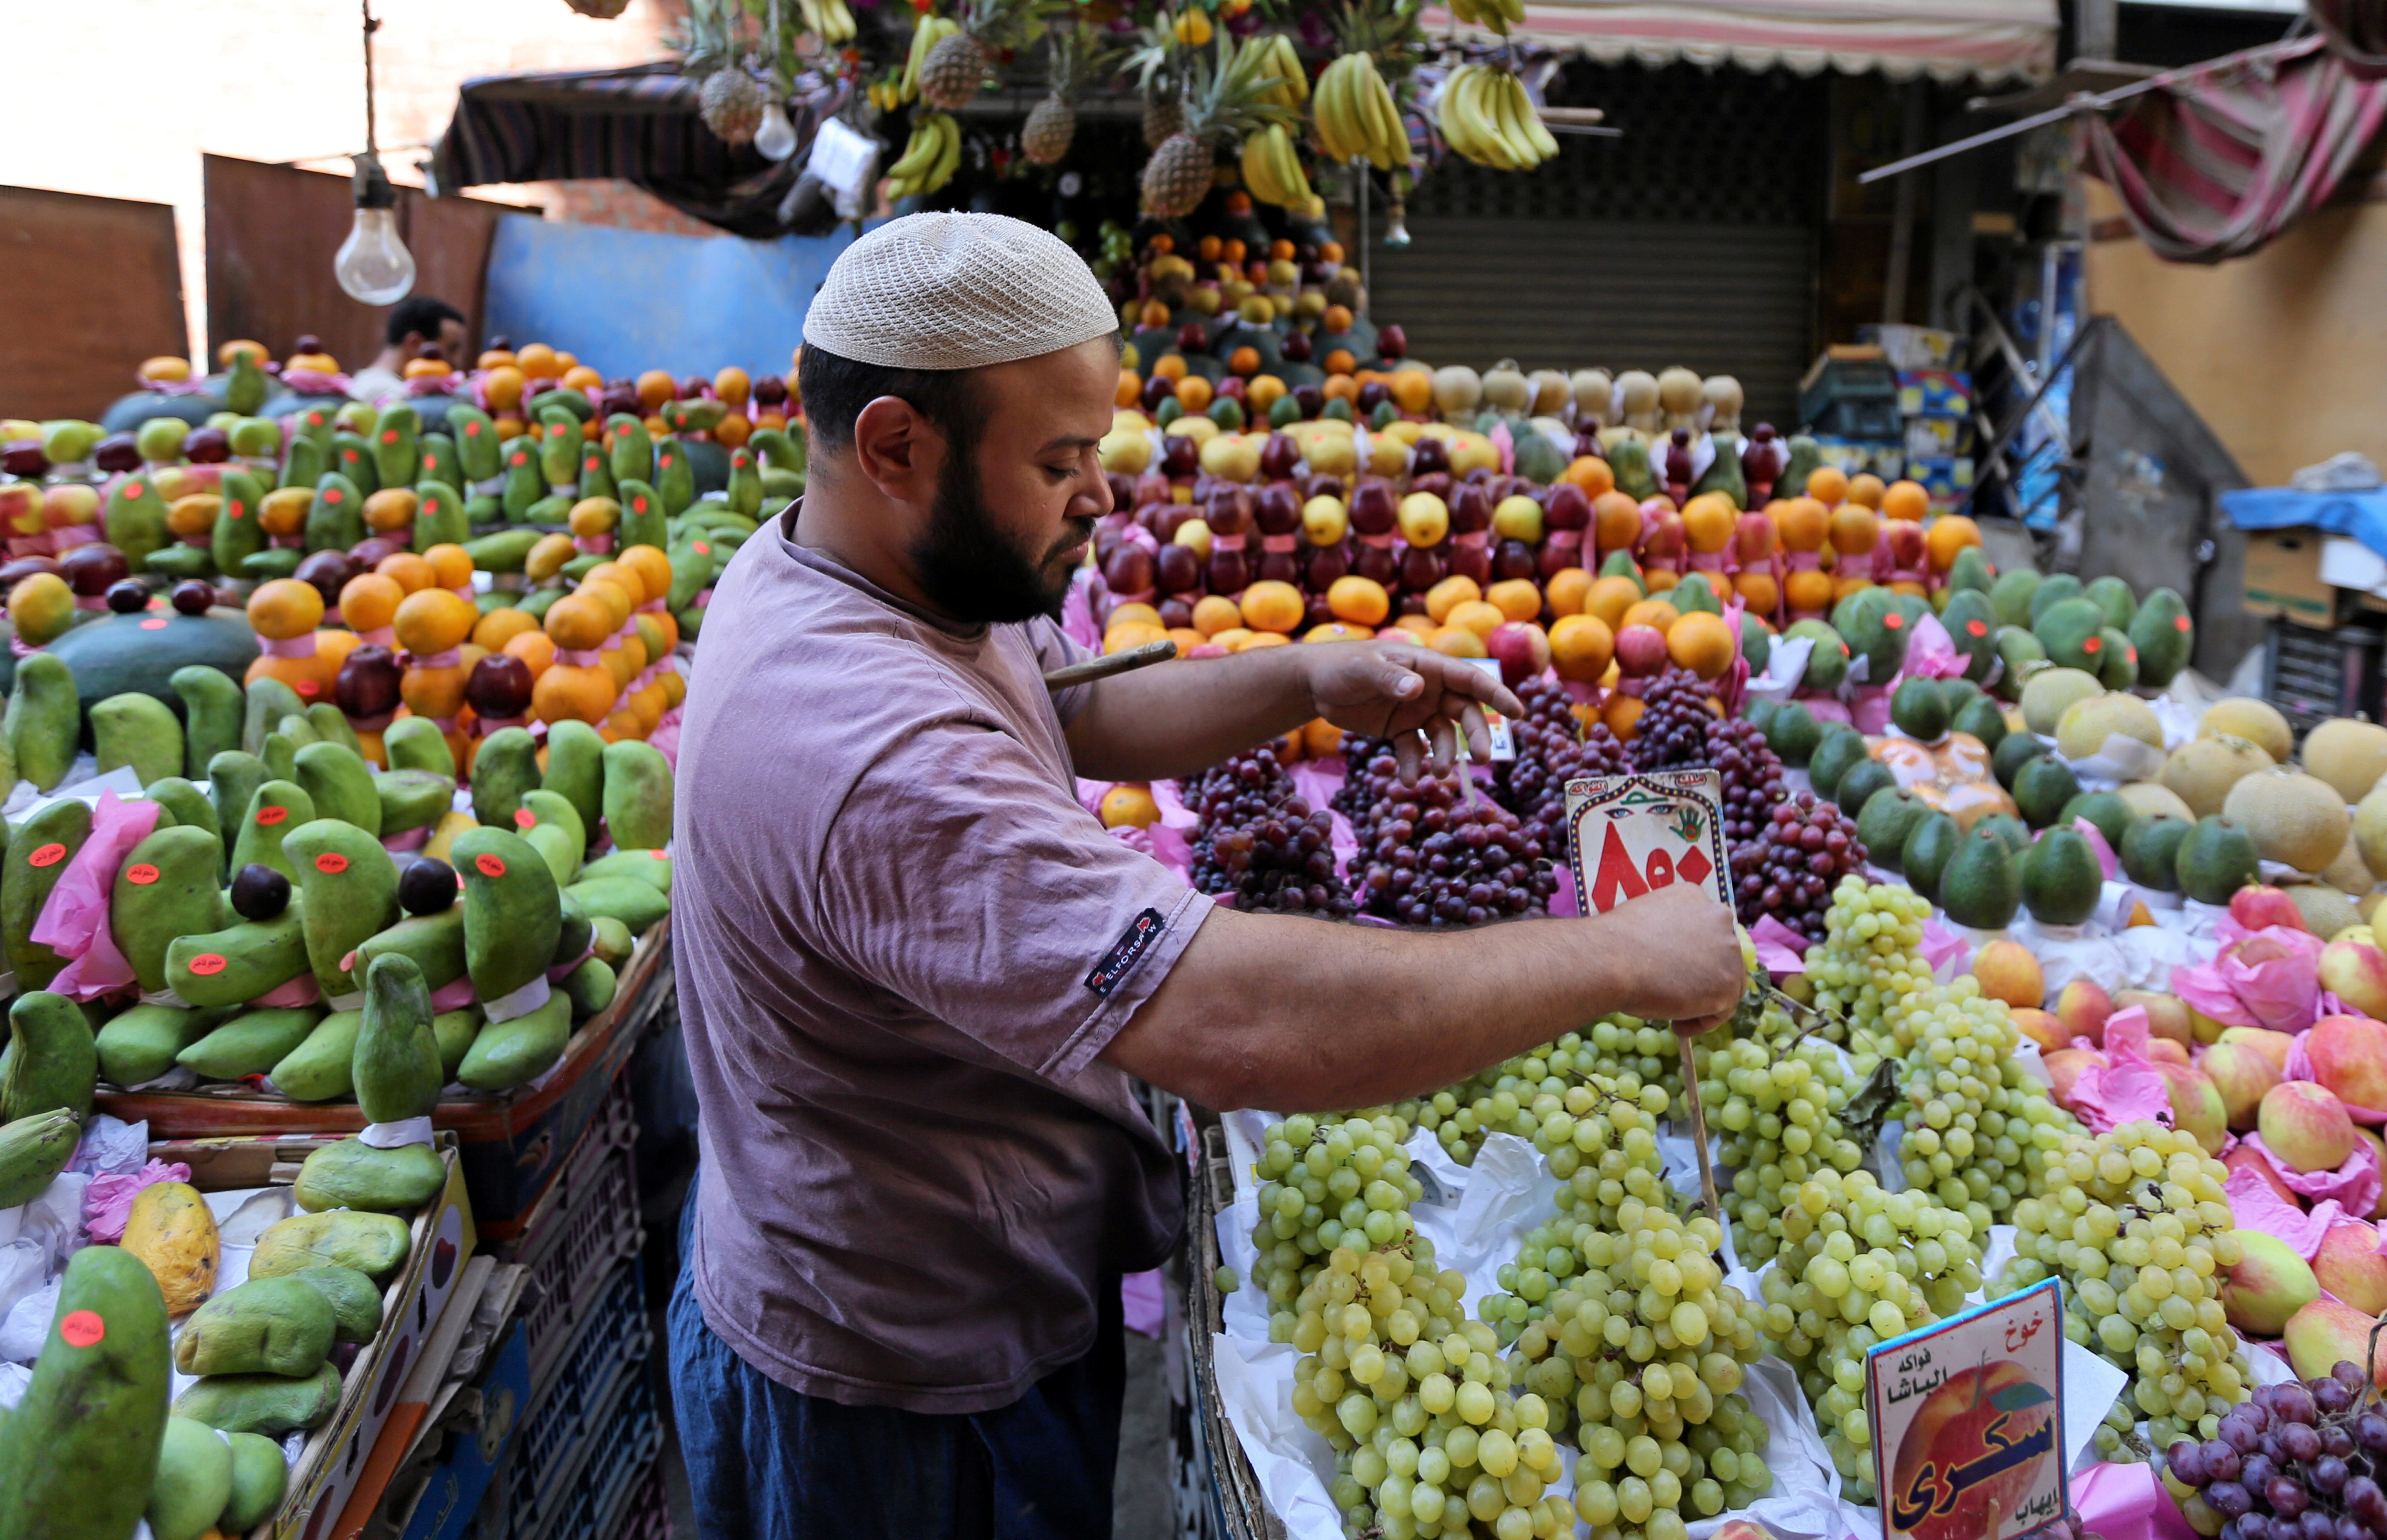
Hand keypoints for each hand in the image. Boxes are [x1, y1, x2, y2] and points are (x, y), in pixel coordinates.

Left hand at [1302, 640, 1526, 783]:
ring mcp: (1416, 710)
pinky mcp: (1400, 729)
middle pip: (1464, 712)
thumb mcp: (1363, 669)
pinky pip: (1416, 750)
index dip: (1495, 694)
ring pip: (1444, 735)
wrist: (1313, 684)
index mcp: (1426, 666)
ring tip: (1437, 775)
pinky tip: (1409, 781)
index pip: (1469, 679)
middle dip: (1475, 735)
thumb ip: (1390, 677)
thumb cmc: (1340, 666)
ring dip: (1445, 755)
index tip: (1518, 713)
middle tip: (1480, 759)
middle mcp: (1428, 688)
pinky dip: (1415, 765)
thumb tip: (1417, 688)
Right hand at [1592, 883, 1746, 1025]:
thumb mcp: (1645, 922)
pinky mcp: (1727, 983)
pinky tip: (1677, 1026)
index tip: (1674, 971)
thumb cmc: (1613, 943)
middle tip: (1677, 994)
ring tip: (1675, 1016)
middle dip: (1703, 977)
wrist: (1609, 960)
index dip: (1694, 954)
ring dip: (1703, 1000)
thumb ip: (1668, 931)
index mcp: (1694, 896)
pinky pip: (1721, 1010)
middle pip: (1721, 954)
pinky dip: (1701, 1022)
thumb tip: (1669, 955)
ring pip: (1725, 982)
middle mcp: (1718, 917)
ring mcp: (1727, 950)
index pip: (1705, 929)